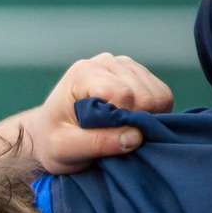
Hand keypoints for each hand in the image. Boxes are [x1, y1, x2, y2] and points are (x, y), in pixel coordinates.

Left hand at [0, 53, 173, 174]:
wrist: (48, 133)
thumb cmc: (53, 142)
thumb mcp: (65, 150)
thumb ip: (97, 143)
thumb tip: (135, 137)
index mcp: (83, 73)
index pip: (123, 94)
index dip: (123, 121)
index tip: (108, 138)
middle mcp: (105, 62)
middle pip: (145, 95)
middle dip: (136, 122)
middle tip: (114, 138)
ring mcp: (124, 65)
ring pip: (159, 95)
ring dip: (147, 119)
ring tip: (121, 131)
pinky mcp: (138, 74)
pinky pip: (162, 95)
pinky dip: (154, 115)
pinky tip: (132, 123)